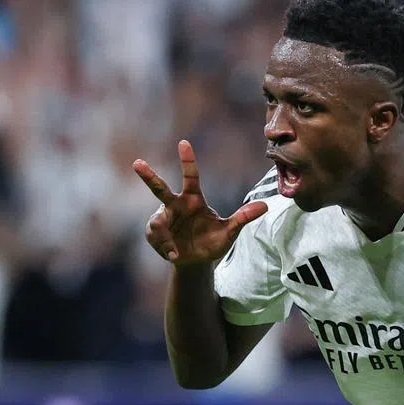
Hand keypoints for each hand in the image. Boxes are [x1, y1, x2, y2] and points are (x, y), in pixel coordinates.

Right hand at [134, 140, 267, 265]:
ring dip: (164, 235)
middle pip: (160, 188)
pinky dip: (166, 247)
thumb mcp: (230, 231)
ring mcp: (163, 219)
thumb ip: (243, 217)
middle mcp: (176, 205)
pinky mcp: (155, 234)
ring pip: (157, 221)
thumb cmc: (213, 241)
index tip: (184, 143)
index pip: (191, 177)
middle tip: (137, 163)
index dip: (188, 160)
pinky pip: (157, 238)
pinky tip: (175, 255)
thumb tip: (266, 205)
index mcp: (193, 199)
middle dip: (148, 176)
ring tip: (174, 250)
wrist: (197, 261)